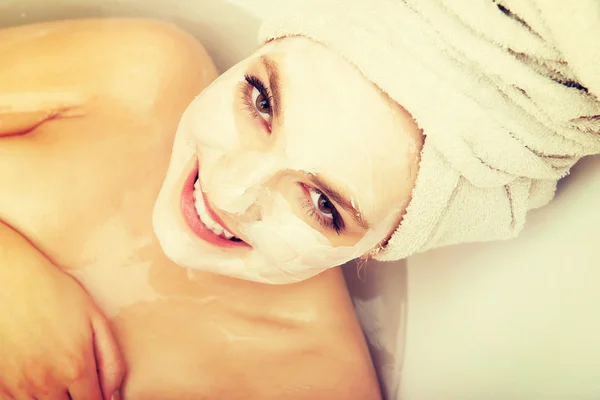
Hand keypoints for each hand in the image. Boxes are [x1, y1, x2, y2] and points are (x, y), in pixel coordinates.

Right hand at [0, 252, 124, 399]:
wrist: (10, 281)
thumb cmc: (56, 294)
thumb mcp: (95, 319)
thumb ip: (111, 360)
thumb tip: (115, 394)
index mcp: (76, 367)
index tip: (98, 391)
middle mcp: (47, 383)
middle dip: (79, 399)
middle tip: (81, 384)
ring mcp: (20, 385)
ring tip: (61, 382)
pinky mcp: (0, 383)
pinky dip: (31, 399)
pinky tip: (39, 385)